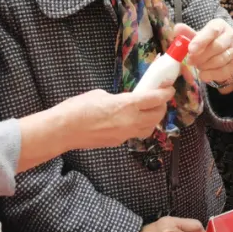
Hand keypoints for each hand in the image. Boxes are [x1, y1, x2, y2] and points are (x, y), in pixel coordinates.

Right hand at [55, 87, 172, 148]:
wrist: (64, 130)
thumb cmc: (79, 107)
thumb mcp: (101, 94)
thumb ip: (119, 98)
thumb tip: (125, 101)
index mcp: (127, 105)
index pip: (155, 99)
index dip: (165, 93)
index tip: (169, 89)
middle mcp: (131, 121)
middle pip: (157, 115)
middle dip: (162, 106)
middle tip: (160, 99)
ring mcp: (125, 134)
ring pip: (149, 128)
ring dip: (153, 119)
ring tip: (150, 111)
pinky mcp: (118, 142)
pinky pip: (136, 134)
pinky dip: (140, 127)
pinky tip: (134, 121)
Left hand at [178, 21, 232, 93]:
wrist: (221, 53)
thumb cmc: (207, 42)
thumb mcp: (197, 36)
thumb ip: (187, 33)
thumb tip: (177, 28)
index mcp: (220, 25)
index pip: (212, 31)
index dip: (201, 41)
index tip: (190, 49)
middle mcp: (231, 36)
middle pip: (217, 46)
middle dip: (201, 56)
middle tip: (189, 61)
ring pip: (221, 60)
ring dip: (205, 65)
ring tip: (197, 66)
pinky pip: (223, 71)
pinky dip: (211, 74)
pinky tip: (202, 75)